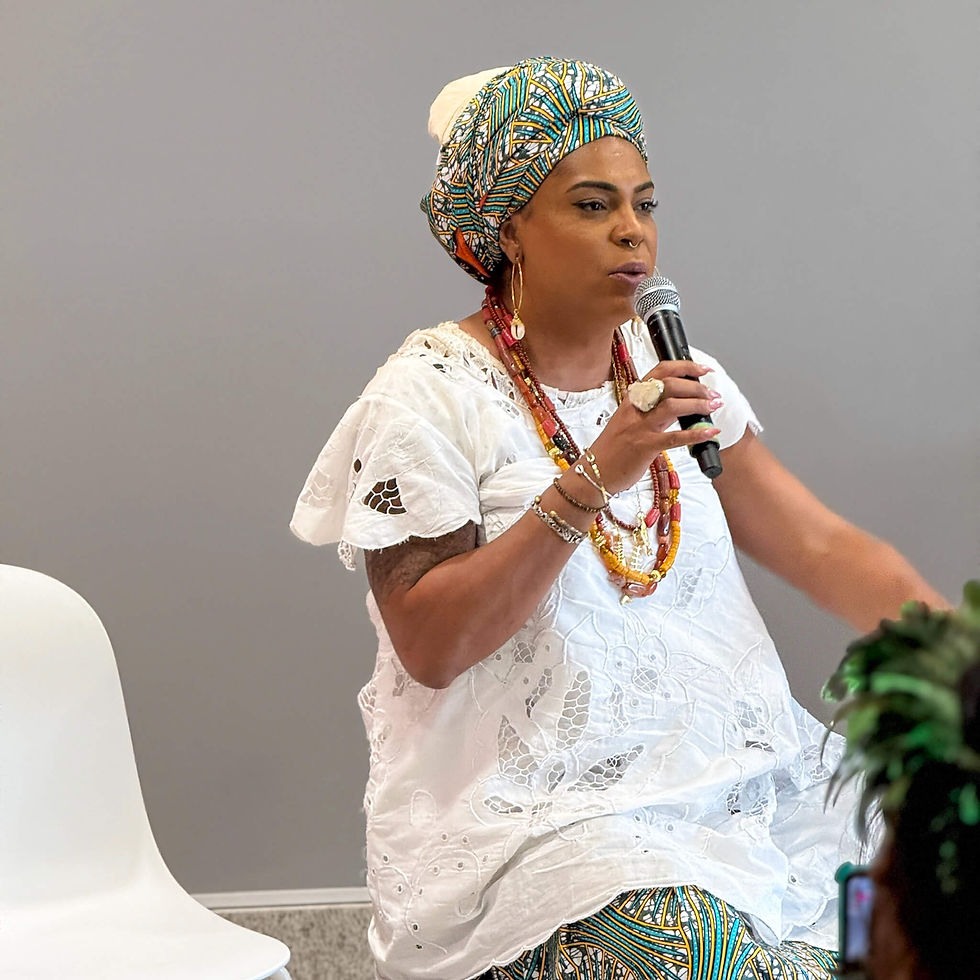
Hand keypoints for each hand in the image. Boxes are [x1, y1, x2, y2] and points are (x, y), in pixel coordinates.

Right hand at [586, 359, 721, 493]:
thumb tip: (681, 404)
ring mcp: (639, 427)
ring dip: (698, 404)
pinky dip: (696, 434)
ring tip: (713, 406)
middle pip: (670, 385)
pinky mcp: (645, 446)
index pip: (660, 372)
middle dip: (697, 387)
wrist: (594, 472)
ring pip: (673, 406)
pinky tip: (709, 432)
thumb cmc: (612, 449)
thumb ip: (653, 411)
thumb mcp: (630, 422)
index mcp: (632, 399)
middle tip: (712, 394)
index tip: (703, 369)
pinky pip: (675, 437)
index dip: (685, 367)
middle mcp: (635, 409)